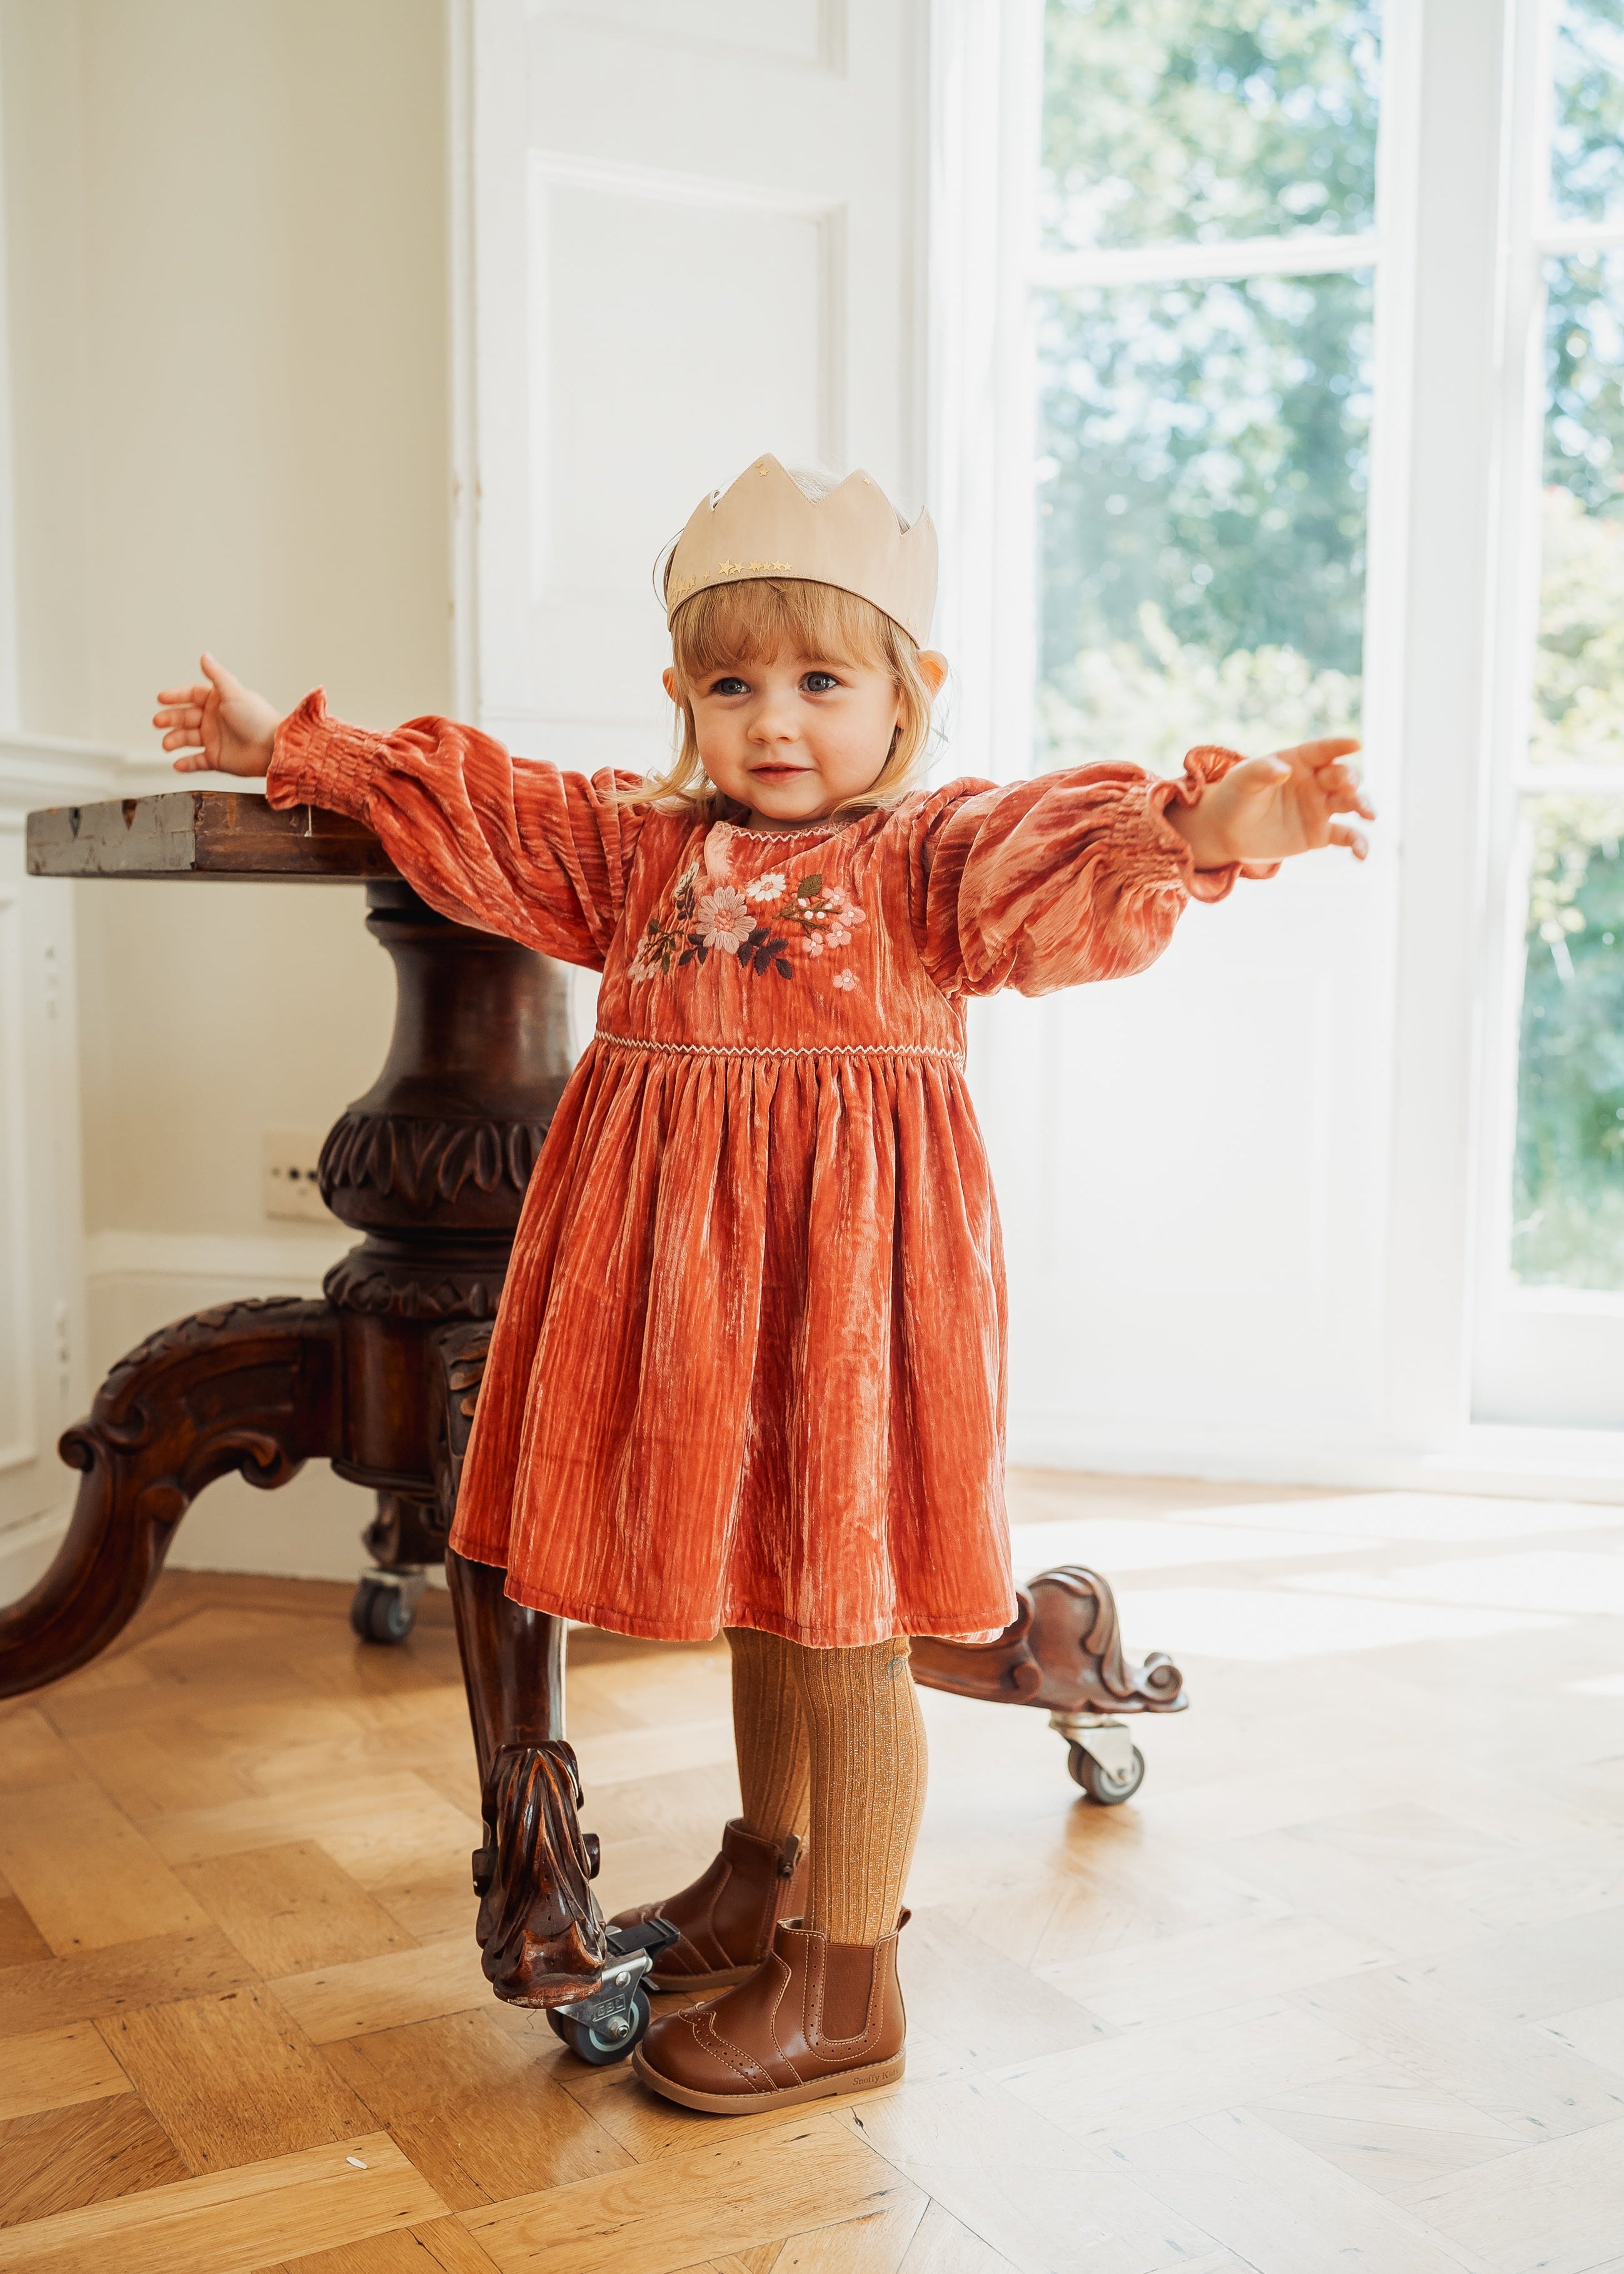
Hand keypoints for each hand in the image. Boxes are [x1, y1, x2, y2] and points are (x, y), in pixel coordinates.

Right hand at [153, 653, 280, 777]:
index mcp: (218, 701)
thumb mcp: (234, 692)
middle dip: (170, 719)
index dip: (176, 696)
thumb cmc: (258, 719)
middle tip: (158, 722)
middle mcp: (214, 719)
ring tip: (167, 744)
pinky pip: (196, 762)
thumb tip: (205, 656)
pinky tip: (177, 763)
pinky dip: (186, 763)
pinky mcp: (217, 759)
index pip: (191, 695)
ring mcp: (215, 739)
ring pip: (187, 738)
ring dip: (174, 740)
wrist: (272, 749)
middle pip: (185, 716)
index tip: (161, 698)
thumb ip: (217, 675)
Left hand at [1167, 737, 1373, 869]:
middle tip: (1349, 785)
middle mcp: (1316, 781)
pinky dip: (1357, 844)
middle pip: (1341, 776)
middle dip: (1349, 779)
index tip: (1354, 744)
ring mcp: (1321, 807)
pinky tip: (1361, 855)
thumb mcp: (1243, 780)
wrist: (1227, 831)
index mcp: (1299, 761)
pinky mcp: (1320, 834)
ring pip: (1349, 803)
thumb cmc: (1235, 796)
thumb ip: (1262, 771)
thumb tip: (1284, 771)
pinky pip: (1345, 836)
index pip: (1322, 751)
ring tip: (1368, 814)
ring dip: (1362, 805)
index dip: (1338, 746)